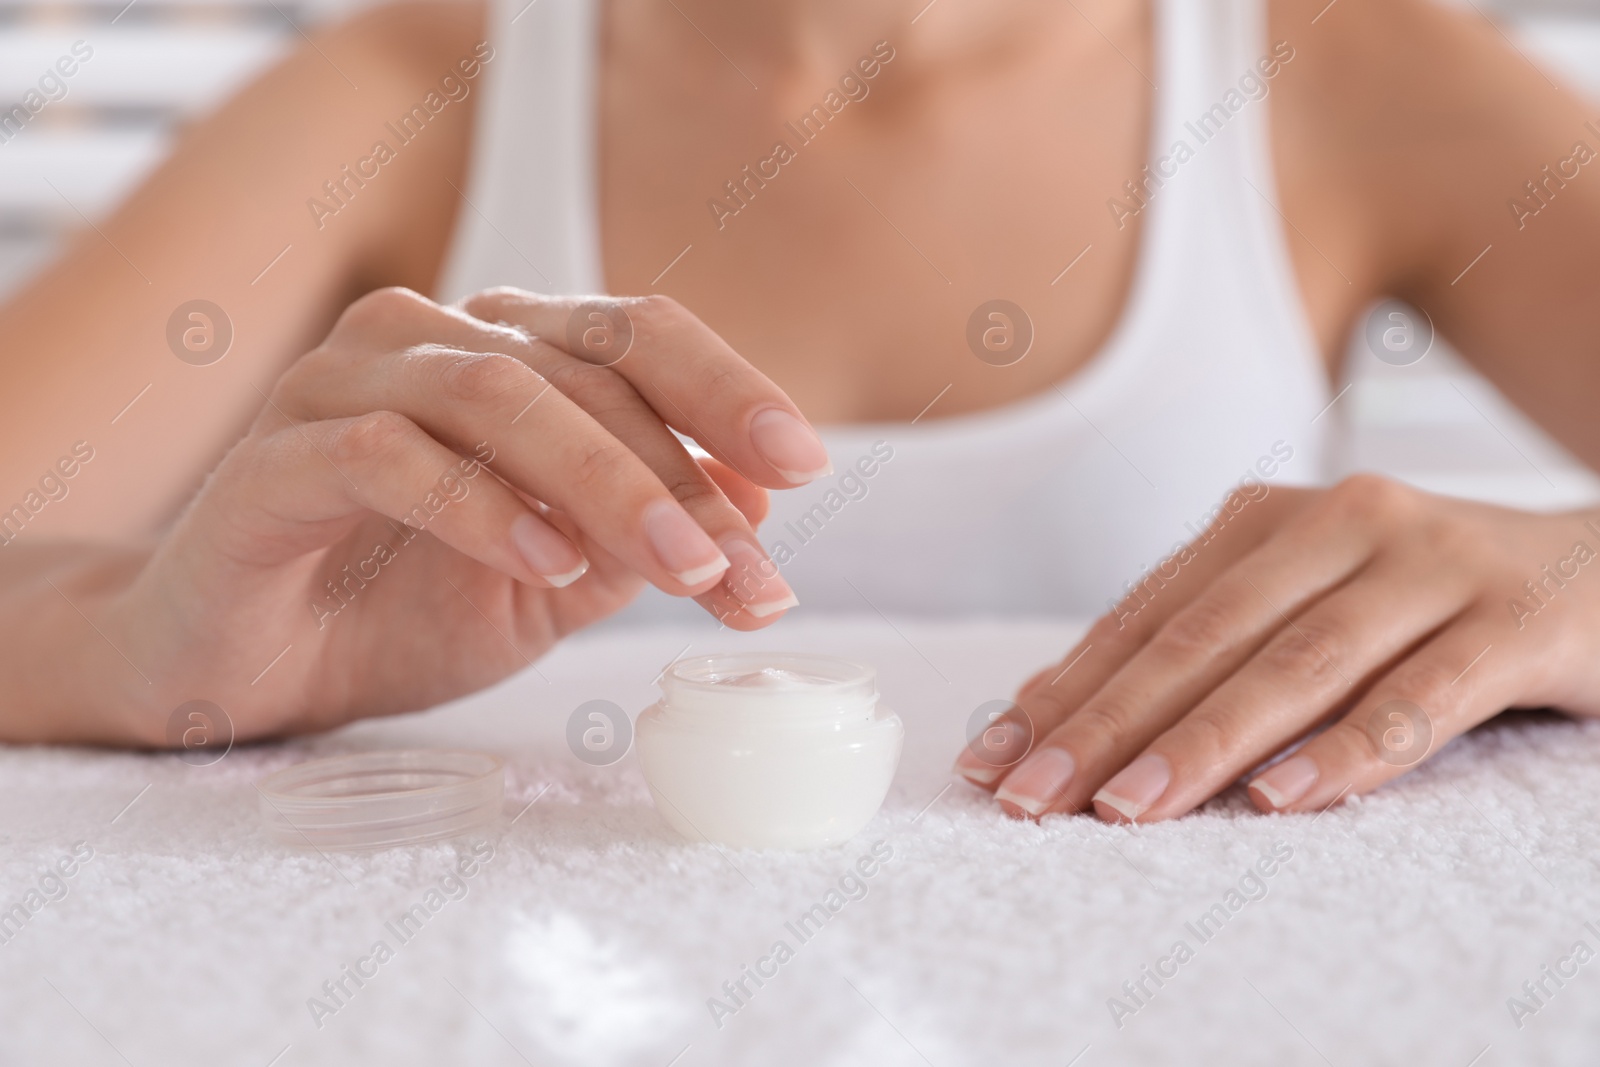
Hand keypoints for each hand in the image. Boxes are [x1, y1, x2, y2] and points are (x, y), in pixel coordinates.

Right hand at [28, 287, 825, 744]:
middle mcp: (427, 343)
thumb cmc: (402, 608)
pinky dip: (481, 507)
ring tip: (677, 567)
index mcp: (504, 353)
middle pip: (584, 366)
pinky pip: (387, 456)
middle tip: (745, 567)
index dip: (729, 391)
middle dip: (682, 470)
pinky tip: (548, 566)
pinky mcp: (275, 460)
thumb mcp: (558, 581)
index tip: (807, 469)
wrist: (245, 667)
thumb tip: (758, 506)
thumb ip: (644, 536)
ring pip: (496, 395)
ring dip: (604, 482)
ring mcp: (342, 388)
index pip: (637, 337)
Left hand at [954, 475, 1599, 820]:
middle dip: (1104, 726)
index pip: (1143, 619)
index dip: (1063, 692)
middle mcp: (1339, 522)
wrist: (1598, 564)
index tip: (990, 762)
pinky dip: (1347, 751)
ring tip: (1125, 811)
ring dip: (1202, 745)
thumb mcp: (1302, 603)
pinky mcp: (1514, 619)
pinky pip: (1420, 695)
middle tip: (1030, 799)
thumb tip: (1051, 718)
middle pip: (1200, 640)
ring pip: (1294, 666)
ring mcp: (1429, 564)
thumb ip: (1198, 646)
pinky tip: (1280, 800)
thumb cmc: (1420, 602)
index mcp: (1267, 519)